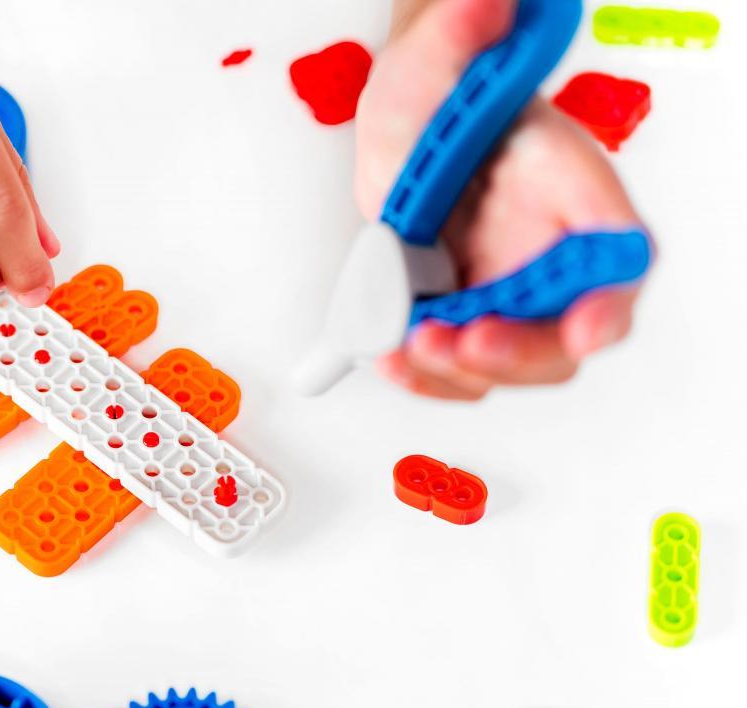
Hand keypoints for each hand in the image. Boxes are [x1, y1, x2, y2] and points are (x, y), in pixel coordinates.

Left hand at [356, 0, 645, 399]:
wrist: (407, 131)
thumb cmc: (441, 97)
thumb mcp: (438, 58)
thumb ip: (464, 36)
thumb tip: (485, 6)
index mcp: (566, 186)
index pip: (615, 248)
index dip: (609, 294)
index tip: (589, 325)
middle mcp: (549, 249)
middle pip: (567, 328)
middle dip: (518, 350)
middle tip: (461, 340)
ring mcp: (508, 288)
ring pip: (511, 361)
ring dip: (459, 370)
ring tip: (403, 346)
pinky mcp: (464, 315)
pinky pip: (458, 367)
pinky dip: (425, 374)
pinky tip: (388, 356)